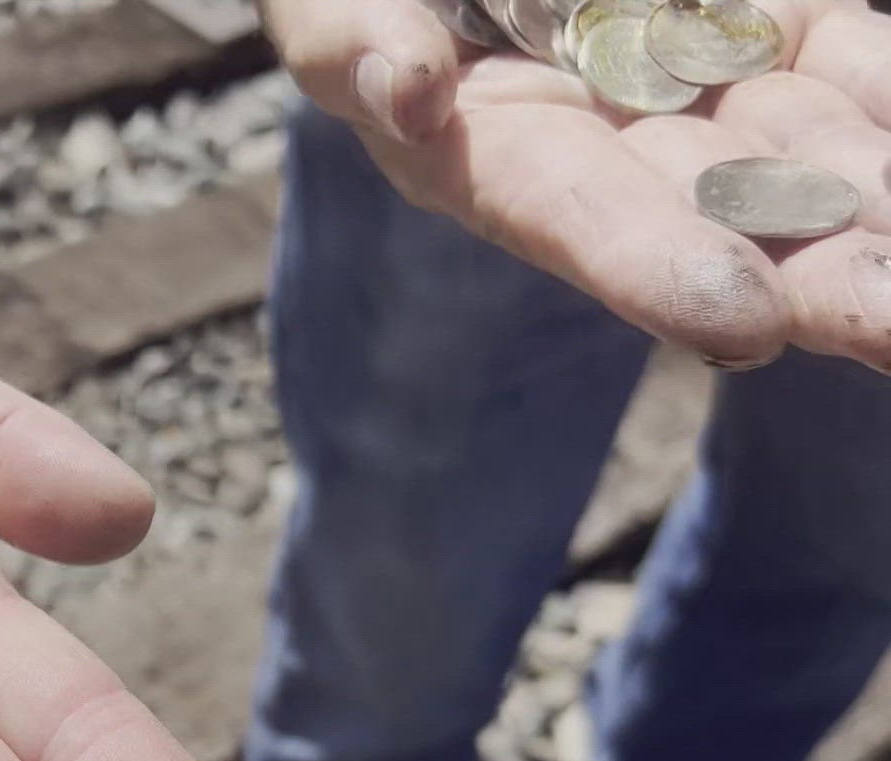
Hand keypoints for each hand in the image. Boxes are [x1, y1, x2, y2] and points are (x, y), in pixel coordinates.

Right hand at [264, 0, 890, 369]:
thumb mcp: (335, 8)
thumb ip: (352, 42)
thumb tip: (407, 90)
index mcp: (484, 158)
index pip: (570, 212)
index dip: (649, 262)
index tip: (742, 320)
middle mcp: (605, 151)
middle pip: (722, 220)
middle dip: (820, 281)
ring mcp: (697, 92)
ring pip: (810, 156)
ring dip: (881, 209)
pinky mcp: (766, 29)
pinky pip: (848, 71)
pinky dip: (888, 102)